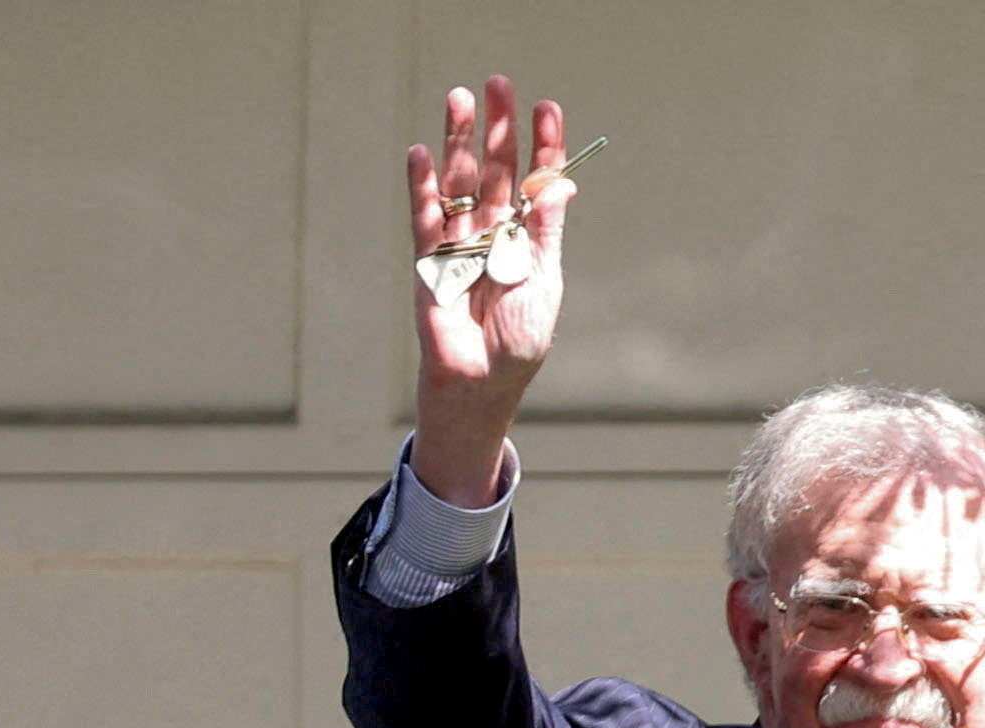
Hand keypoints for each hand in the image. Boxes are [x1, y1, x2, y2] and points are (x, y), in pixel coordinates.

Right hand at [409, 74, 574, 507]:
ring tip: (459, 98)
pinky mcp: (429, 260)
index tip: (547, 109)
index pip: (537, 182)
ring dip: (458, 141)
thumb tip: (561, 186)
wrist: (481, 386)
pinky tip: (422, 152)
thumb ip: (545, 234)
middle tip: (499, 84)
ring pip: (458, 182)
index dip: (542, 146)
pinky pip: (424, 215)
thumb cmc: (518, 344)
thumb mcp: (543, 284)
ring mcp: (459, 243)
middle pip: (495, 169)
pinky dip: (422, 186)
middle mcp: (494, 234)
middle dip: (498, 128)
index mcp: (528, 240)